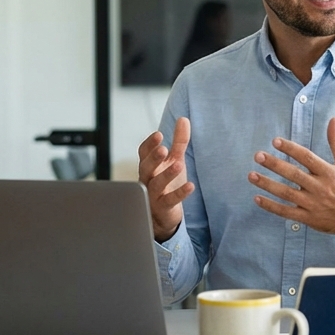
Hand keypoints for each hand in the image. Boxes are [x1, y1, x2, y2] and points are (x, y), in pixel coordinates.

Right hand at [138, 117, 194, 241]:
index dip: (149, 144)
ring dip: (166, 175)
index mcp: (149, 165)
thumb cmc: (166, 183)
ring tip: (178, 165)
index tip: (158, 134)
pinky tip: (190, 186)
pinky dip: (179, 193)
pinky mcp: (163, 207)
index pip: (144, 153)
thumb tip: (183, 119)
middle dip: (153, 158)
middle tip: (162, 149)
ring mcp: (153, 194)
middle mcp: (148, 179)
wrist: (162, 215)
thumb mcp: (174, 159)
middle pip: (146, 167)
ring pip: (155, 184)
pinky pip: (169, 200)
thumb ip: (178, 141)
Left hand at [249, 117, 334, 241]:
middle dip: (275, 164)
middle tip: (258, 156)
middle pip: (294, 174)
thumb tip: (333, 119)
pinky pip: (286, 212)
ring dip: (267, 184)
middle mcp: (320, 188)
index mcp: (329, 173)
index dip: (291, 149)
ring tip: (251, 175)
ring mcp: (313, 204)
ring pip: (286, 193)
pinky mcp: (308, 218)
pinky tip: (257, 198)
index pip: (307, 158)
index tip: (275, 141)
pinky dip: (271, 206)